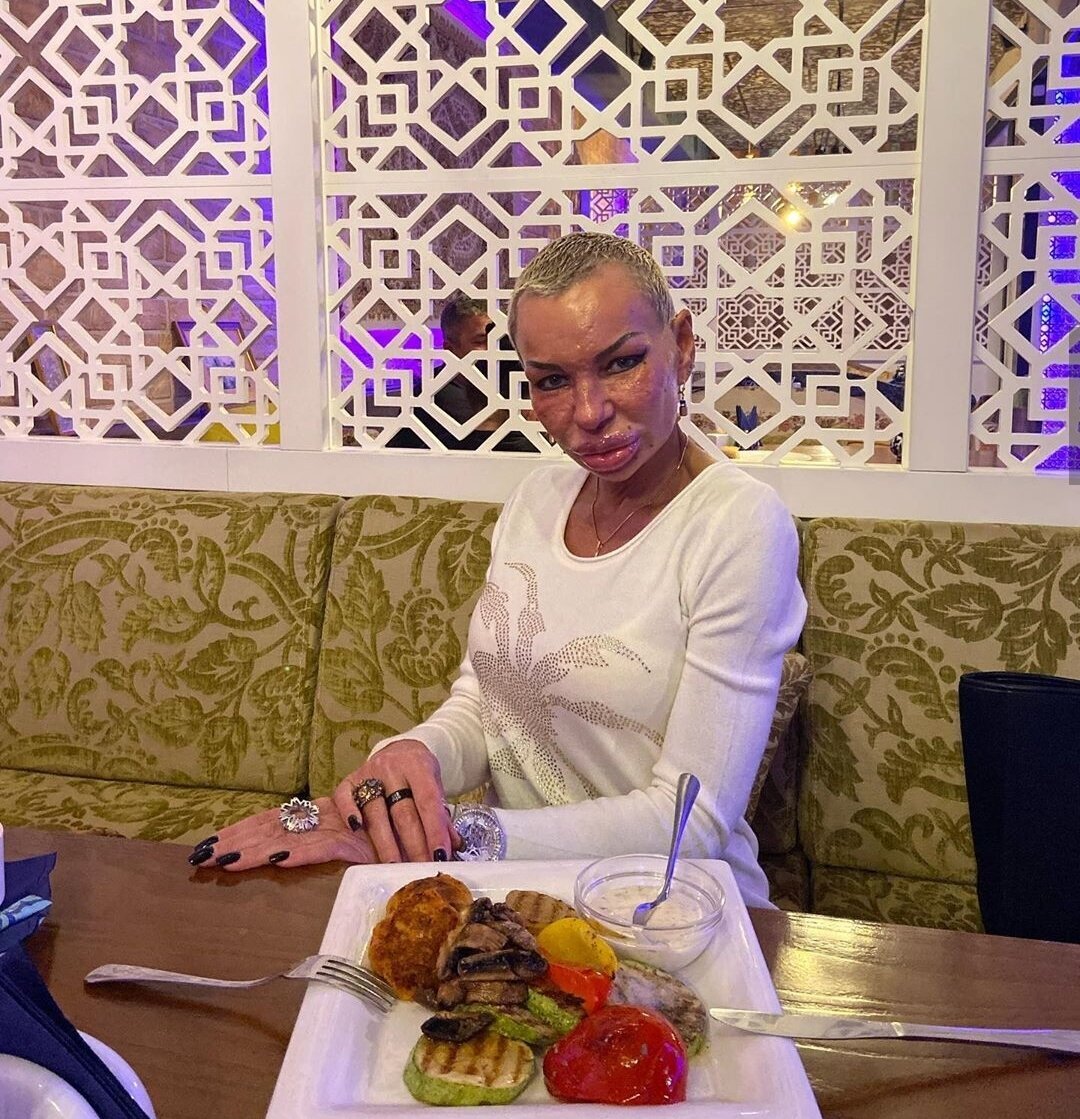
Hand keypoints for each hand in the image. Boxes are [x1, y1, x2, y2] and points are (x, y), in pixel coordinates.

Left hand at [187, 796, 375, 870]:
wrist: (424, 777)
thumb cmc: (393, 822)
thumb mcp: (357, 838)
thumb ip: (335, 845)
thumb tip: (291, 853)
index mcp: (319, 815)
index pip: (273, 821)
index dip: (241, 831)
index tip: (208, 844)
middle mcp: (324, 816)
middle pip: (272, 828)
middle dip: (237, 842)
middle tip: (200, 855)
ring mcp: (339, 825)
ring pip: (291, 836)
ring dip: (258, 849)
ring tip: (225, 860)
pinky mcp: (359, 838)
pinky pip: (326, 846)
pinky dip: (303, 853)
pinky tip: (279, 859)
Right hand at [333, 739, 455, 863]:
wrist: (401, 750)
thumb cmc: (420, 774)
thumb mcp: (435, 786)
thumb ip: (441, 814)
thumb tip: (454, 845)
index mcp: (418, 766)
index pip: (428, 802)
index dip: (434, 830)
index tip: (440, 856)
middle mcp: (392, 768)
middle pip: (402, 812)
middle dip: (413, 844)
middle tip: (419, 869)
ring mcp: (369, 773)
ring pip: (376, 812)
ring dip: (385, 843)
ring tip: (393, 866)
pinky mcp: (350, 779)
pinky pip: (344, 797)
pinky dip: (349, 813)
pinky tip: (356, 830)